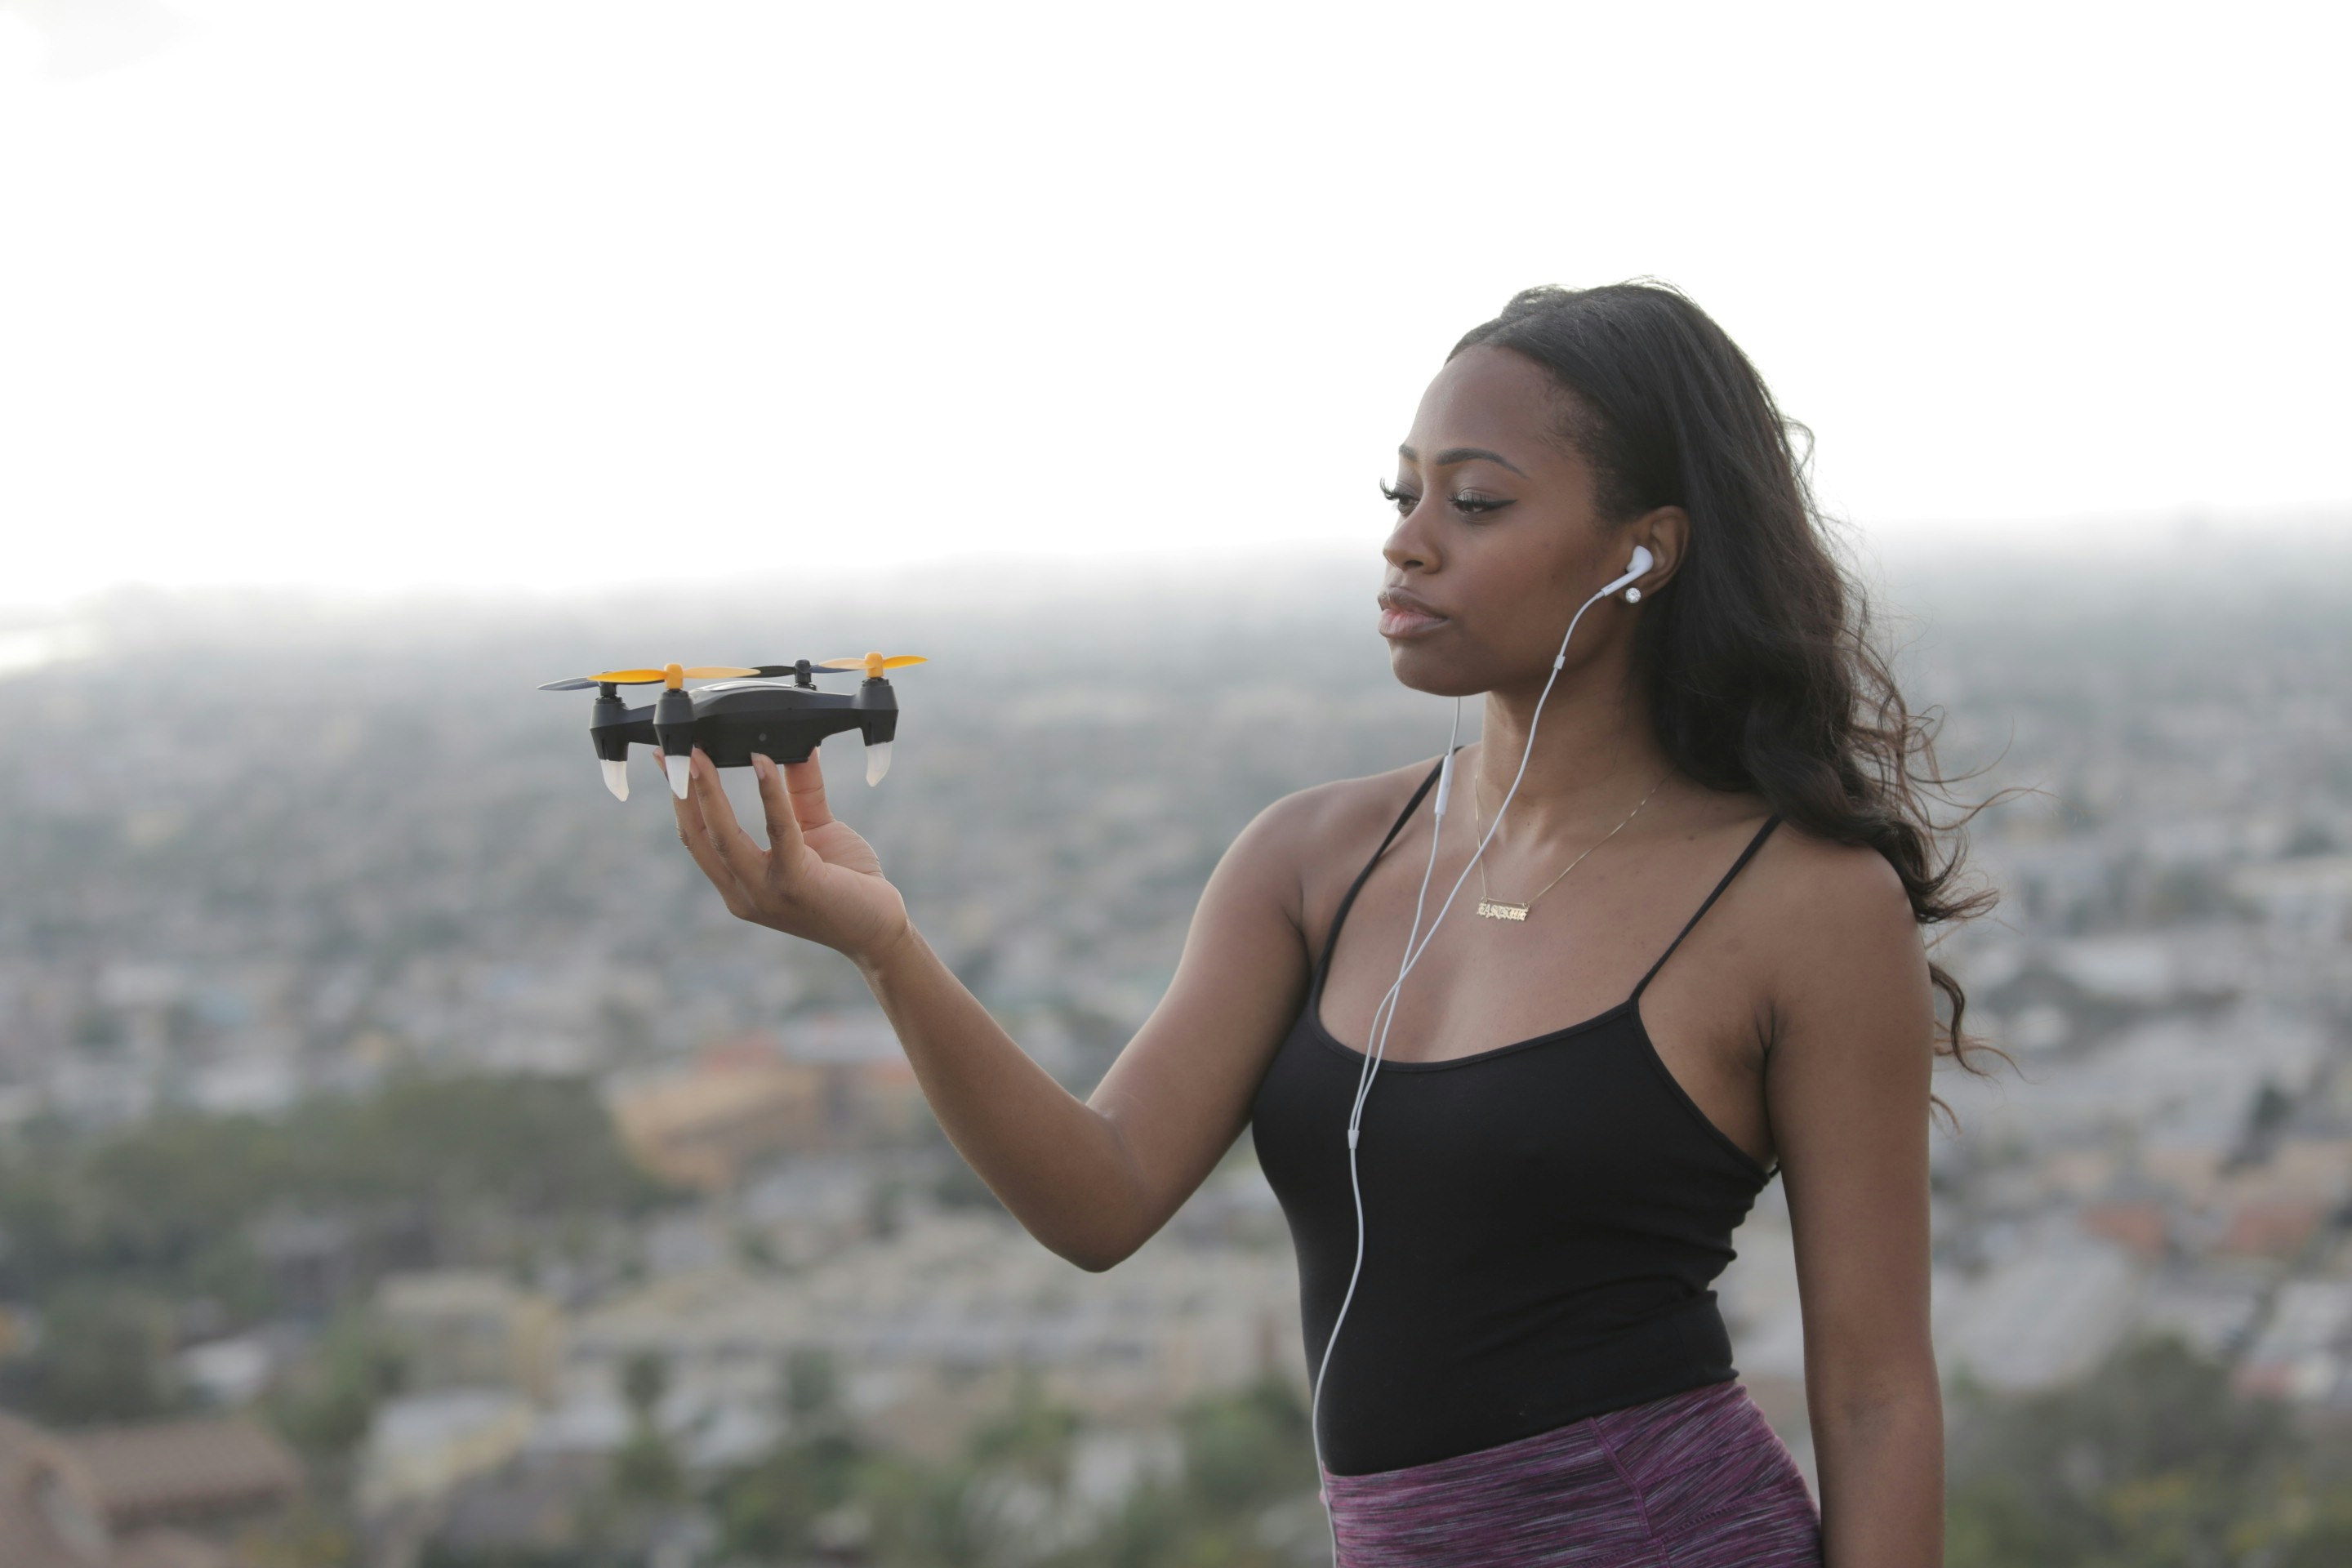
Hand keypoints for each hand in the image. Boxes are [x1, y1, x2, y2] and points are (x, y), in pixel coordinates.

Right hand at [665, 745, 911, 964]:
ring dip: (709, 792)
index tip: (672, 761)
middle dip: (682, 790)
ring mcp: (765, 892)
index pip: (698, 838)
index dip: (680, 799)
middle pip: (699, 837)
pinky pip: (778, 830)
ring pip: (723, 837)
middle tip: (677, 750)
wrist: (880, 930)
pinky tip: (764, 762)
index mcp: (740, 883)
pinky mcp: (796, 883)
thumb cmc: (847, 883)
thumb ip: (798, 792)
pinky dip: (769, 794)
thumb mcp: (814, 830)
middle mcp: (743, 892)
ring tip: (702, 754)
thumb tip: (792, 746)